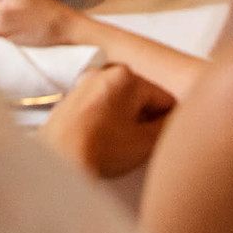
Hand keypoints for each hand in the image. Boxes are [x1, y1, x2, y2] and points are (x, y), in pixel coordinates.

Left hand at [39, 64, 175, 178]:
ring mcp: (86, 82)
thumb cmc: (100, 151)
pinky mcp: (72, 97)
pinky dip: (108, 121)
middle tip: (141, 146)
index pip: (165, 99)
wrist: (57, 161)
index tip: (163, 141)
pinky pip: (102, 106)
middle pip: (142, 98)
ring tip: (120, 146)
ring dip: (127, 121)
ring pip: (121, 102)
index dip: (168, 124)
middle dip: (146, 120)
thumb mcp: (146, 142)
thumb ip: (168, 127)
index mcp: (127, 76)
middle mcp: (105, 72)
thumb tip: (175, 121)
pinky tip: (103, 142)